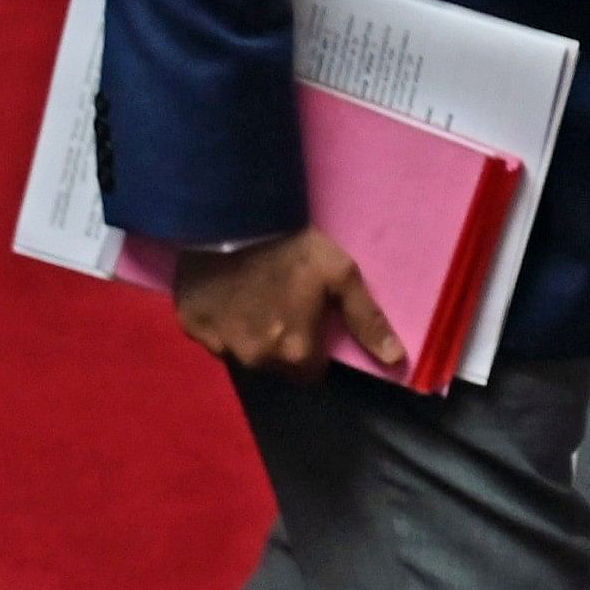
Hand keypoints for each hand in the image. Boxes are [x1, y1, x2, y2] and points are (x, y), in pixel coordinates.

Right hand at [171, 230, 403, 382]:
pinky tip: (226, 294)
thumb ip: (367, 320)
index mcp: (293, 352)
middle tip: (279, 303)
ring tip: (250, 299)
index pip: (309, 373)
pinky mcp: (192, 328)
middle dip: (279, 343)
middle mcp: (256, 359)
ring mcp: (219, 346)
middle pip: (274, 365)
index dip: (312, 349)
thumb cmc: (292, 247)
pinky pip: (212, 336)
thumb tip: (397, 361)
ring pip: (242, 353)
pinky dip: (220, 322)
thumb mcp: (340, 275)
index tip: (308, 321)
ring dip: (249, 334)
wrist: (233, 217)